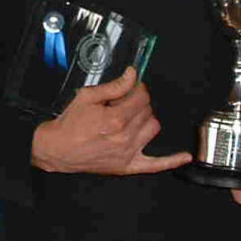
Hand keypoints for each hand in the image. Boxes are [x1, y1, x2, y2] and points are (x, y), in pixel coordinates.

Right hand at [31, 67, 192, 174]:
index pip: (141, 96)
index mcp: (115, 118)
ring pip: (154, 128)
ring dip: (146, 119)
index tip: (133, 86)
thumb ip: (114, 86)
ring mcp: (128, 152)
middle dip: (138, 102)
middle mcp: (125, 136)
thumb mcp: (87, 97)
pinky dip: (172, 161)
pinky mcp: (128, 166)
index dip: (138, 87)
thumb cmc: (70, 124)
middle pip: (148, 110)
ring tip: (132, 117)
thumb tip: (132, 75)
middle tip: (125, 101)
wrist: (57, 149)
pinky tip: (184, 156)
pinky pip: (156, 165)